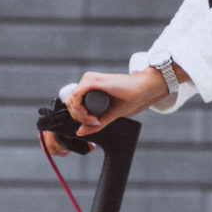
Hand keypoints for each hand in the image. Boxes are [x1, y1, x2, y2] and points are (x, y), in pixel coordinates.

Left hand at [39, 68, 170, 155]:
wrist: (141, 90)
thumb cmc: (128, 99)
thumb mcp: (107, 115)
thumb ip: (94, 124)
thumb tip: (79, 132)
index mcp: (88, 87)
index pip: (72, 103)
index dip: (78, 116)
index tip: (92, 123)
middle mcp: (86, 81)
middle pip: (70, 103)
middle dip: (78, 117)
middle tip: (94, 123)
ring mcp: (88, 79)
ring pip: (72, 100)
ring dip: (80, 115)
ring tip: (95, 120)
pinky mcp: (92, 81)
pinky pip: (77, 96)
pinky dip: (81, 110)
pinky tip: (92, 116)